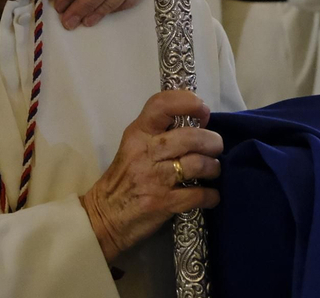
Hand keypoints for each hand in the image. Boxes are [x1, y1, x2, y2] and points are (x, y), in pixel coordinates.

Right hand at [81, 90, 221, 263]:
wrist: (104, 216)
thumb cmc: (123, 179)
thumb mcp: (133, 148)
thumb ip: (159, 134)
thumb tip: (198, 124)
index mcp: (137, 134)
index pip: (162, 105)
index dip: (188, 102)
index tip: (203, 111)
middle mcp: (145, 152)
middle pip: (190, 137)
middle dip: (212, 141)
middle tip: (216, 147)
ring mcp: (153, 178)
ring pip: (197, 164)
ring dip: (213, 167)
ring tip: (212, 171)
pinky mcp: (162, 203)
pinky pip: (198, 195)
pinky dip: (210, 195)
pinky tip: (209, 196)